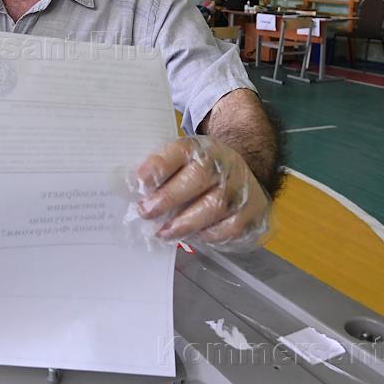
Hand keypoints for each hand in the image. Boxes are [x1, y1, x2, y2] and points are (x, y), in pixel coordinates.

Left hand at [133, 135, 270, 249]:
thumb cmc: (201, 171)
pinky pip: (229, 228)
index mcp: (199, 148)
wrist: (246, 172)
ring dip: (185, 223)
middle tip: (147, 212)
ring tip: (164, 232)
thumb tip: (131, 189)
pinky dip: (209, 235)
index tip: (140, 181)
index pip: (179, 151)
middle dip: (168, 198)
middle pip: (197, 177)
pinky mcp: (252, 211)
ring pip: (214, 206)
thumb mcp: (181, 161)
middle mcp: (222, 164)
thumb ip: (159, 171)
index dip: (159, 166)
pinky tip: (194, 235)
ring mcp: (240, 187)